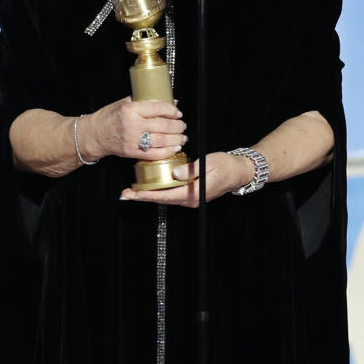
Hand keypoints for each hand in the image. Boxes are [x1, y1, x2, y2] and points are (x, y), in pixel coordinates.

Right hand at [84, 97, 186, 161]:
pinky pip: (154, 153)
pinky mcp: (132, 152)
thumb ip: (144, 101)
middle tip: (182, 126)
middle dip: (177, 126)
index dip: (171, 111)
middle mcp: (132, 124)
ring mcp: (132, 140)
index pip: (157, 108)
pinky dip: (166, 152)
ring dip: (175, 139)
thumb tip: (168, 101)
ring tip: (182, 137)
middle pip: (162, 125)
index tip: (178, 112)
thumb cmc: (108, 117)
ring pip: (161, 140)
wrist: (94, 135)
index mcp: (130, 109)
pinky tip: (174, 148)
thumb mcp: (123, 103)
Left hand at [120, 152, 251, 205]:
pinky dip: (158, 191)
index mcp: (193, 194)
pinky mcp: (191, 194)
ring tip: (132, 191)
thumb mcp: (208, 163)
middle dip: (142, 197)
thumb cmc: (226, 165)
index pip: (165, 196)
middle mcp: (190, 200)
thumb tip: (175, 173)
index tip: (132, 193)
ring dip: (148, 195)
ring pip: (165, 198)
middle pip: (161, 199)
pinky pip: (171, 194)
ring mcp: (190, 199)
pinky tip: (149, 187)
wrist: (239, 171)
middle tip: (124, 194)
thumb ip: (190, 169)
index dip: (146, 195)